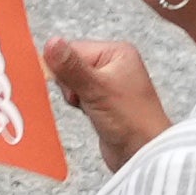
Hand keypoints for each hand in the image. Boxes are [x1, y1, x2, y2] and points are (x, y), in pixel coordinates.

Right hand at [45, 36, 171, 171]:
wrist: (144, 153)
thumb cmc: (130, 120)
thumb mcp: (96, 89)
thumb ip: (70, 66)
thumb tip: (51, 42)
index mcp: (117, 52)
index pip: (72, 49)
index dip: (65, 68)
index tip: (74, 87)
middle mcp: (114, 63)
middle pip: (70, 64)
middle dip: (69, 84)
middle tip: (85, 98)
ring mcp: (109, 82)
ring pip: (71, 80)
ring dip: (73, 95)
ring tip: (90, 107)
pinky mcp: (103, 99)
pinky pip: (77, 93)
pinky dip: (77, 103)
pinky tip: (89, 112)